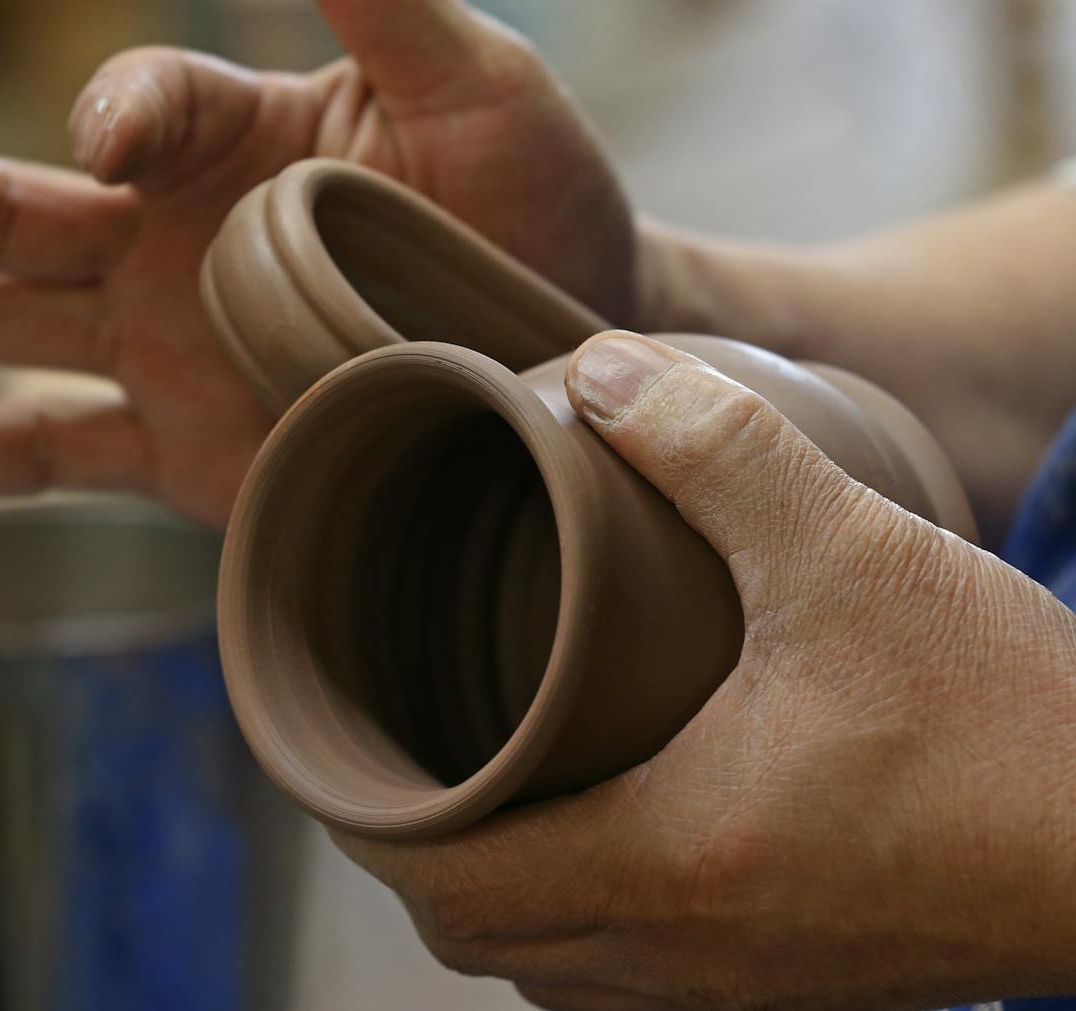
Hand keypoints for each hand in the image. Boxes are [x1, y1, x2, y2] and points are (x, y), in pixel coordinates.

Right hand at [0, 0, 632, 527]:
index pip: (143, 108)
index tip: (124, 146)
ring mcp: (160, 345)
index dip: (123, 115)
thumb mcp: (479, 92)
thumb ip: (387, 3)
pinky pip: (52, 455)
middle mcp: (168, 237)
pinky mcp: (177, 447)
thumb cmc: (533, 208)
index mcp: (233, 140)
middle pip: (3, 211)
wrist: (559, 352)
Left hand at [334, 331, 1075, 1010]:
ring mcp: (742, 990)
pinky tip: (603, 830)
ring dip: (497, 886)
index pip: (448, 877)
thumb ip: (714, 448)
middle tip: (400, 747)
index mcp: (672, 856)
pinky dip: (579, 917)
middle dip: (418, 850)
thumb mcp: (853, 550)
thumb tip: (594, 373)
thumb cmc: (1013, 718)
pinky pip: (631, 979)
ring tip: (478, 784)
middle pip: (477, 937)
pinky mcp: (795, 989)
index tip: (339, 742)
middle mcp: (690, 952)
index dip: (370, 817)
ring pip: (550, 968)